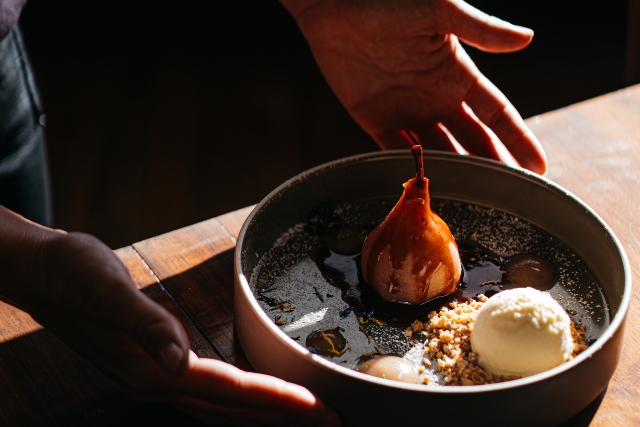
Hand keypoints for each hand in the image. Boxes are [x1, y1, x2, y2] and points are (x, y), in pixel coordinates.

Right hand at [0, 207, 338, 425]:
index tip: (315, 407)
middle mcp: (156, 378)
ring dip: (265, 413)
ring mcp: (154, 375)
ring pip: (221, 406)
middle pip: (230, 409)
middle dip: (282, 417)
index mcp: (151, 365)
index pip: (226, 389)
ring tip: (306, 416)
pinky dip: (239, 399)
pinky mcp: (154, 363)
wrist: (42, 269)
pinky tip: (253, 395)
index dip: (272, 399)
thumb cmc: (74, 272)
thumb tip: (177, 359)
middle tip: (331, 420)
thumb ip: (145, 324)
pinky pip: (208, 391)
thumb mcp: (106, 288)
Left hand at [281, 0, 546, 173]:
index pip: (497, 115)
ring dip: (453, 174)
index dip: (519, 140)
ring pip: (437, 152)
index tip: (538, 167)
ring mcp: (406, 111)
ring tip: (471, 202)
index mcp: (457, 74)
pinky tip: (424, 191)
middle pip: (472, 142)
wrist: (336, 5)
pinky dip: (410, 170)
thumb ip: (479, 29)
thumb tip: (526, 38)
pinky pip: (396, 151)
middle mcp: (436, 98)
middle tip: (508, 198)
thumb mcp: (438, 11)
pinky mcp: (374, 120)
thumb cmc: (390, 0)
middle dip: (492, 167)